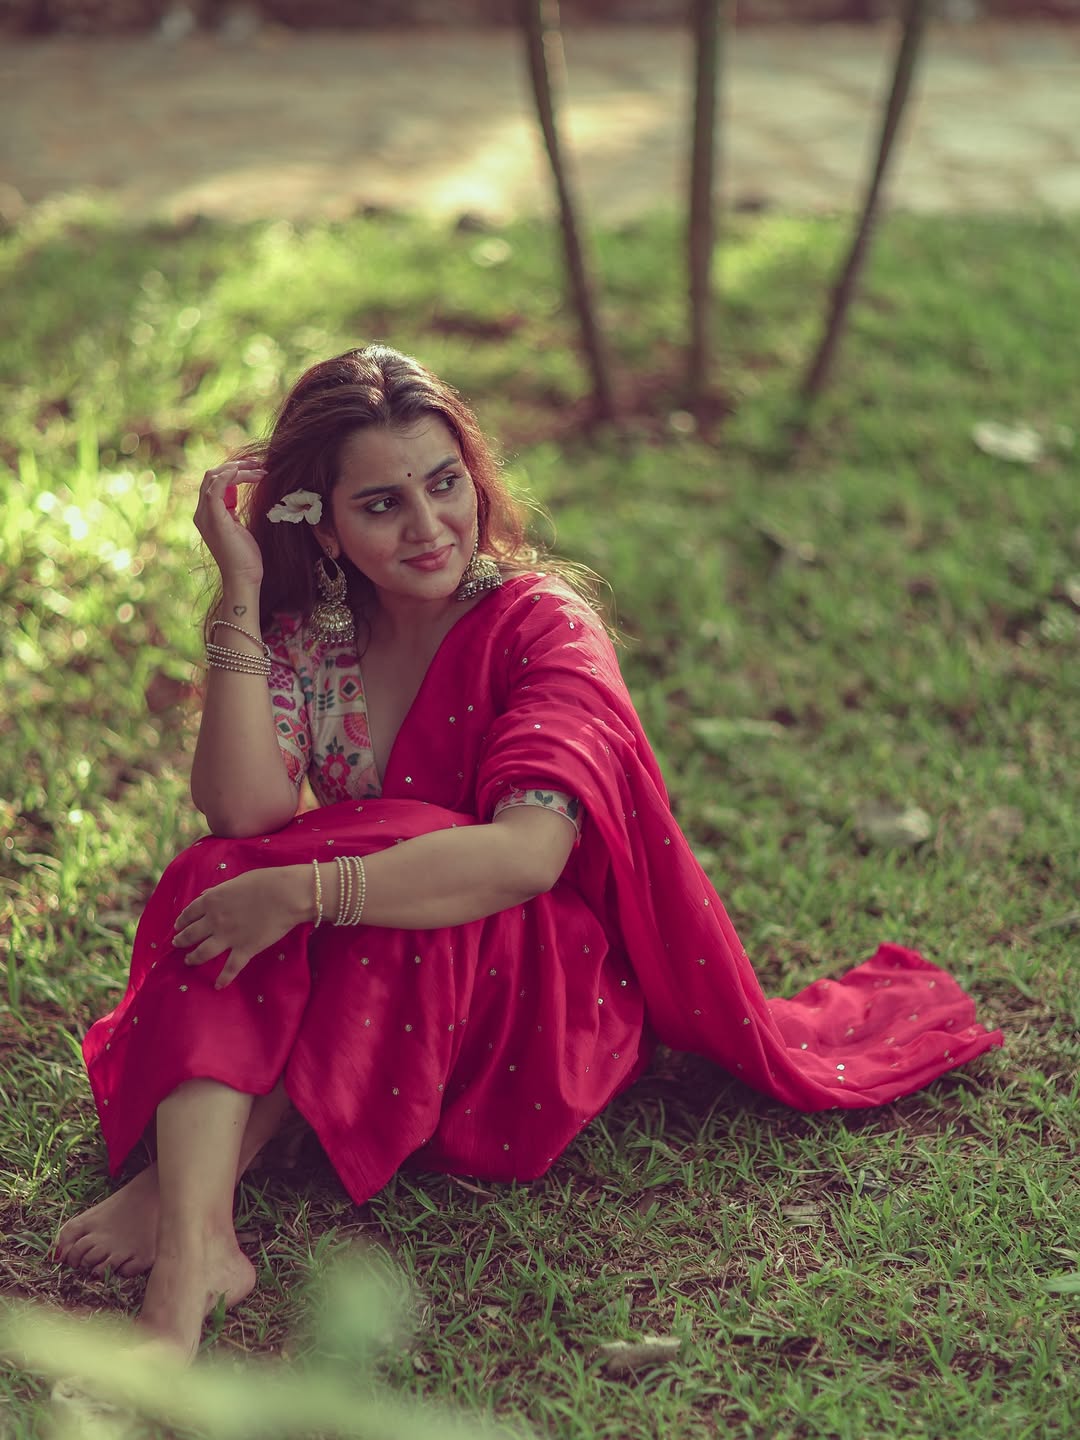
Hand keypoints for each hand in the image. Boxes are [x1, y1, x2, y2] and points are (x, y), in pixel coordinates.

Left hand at [173, 866, 309, 988]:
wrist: (286, 895)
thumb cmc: (265, 882)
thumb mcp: (236, 881)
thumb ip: (218, 891)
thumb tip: (205, 895)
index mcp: (212, 901)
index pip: (189, 913)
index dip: (181, 921)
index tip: (178, 926)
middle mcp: (215, 921)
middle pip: (191, 934)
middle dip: (182, 940)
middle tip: (178, 944)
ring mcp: (228, 937)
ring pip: (203, 953)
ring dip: (193, 958)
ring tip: (189, 961)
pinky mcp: (244, 950)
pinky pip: (230, 968)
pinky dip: (223, 979)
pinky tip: (218, 986)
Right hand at [194, 459, 266, 587]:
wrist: (244, 576)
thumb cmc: (245, 556)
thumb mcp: (238, 527)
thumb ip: (233, 511)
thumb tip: (237, 495)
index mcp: (207, 512)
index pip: (215, 481)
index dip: (235, 470)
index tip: (257, 469)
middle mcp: (201, 512)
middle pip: (212, 475)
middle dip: (237, 465)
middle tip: (260, 465)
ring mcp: (205, 515)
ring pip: (213, 478)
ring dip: (238, 469)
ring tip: (260, 470)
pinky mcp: (214, 519)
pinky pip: (214, 489)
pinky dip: (226, 476)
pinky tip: (242, 471)